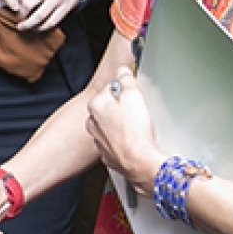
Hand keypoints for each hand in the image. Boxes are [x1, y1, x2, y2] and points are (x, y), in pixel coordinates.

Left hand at [15, 0, 89, 30]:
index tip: (16, 5)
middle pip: (28, 4)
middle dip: (21, 14)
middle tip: (19, 18)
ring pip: (39, 16)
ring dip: (29, 25)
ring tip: (24, 27)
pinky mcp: (65, 8)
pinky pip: (51, 22)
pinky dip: (42, 27)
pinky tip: (37, 28)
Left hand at [85, 67, 162, 195]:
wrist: (140, 162)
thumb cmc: (135, 132)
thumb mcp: (133, 96)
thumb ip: (126, 80)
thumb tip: (122, 71)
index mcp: (95, 106)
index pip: (109, 88)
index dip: (124, 88)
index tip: (133, 91)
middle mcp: (92, 124)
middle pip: (108, 108)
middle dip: (121, 107)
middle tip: (137, 110)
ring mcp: (99, 141)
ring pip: (110, 126)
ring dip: (121, 124)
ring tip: (137, 126)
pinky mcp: (108, 155)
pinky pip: (115, 143)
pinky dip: (123, 141)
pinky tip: (134, 141)